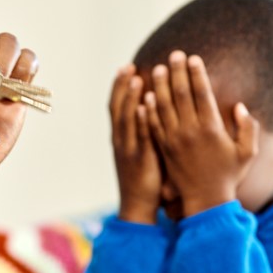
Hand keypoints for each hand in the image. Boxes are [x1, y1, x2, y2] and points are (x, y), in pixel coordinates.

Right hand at [110, 65, 161, 223]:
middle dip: (122, 86)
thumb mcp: (141, 153)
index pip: (117, 107)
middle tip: (128, 65)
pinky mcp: (141, 160)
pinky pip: (141, 136)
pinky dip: (142, 120)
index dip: (120, 87)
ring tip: (136, 79)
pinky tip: (147, 106)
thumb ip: (145, 132)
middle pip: (118, 107)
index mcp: (121, 138)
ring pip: (127, 119)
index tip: (126, 67)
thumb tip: (154, 112)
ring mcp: (129, 150)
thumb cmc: (144, 180)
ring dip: (131, 98)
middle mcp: (121, 141)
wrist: (137, 207)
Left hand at [144, 51, 258, 217]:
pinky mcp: (164, 148)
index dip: (197, 74)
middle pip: (181, 95)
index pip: (202, 95)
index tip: (193, 58)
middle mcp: (190, 132)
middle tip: (174, 54)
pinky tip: (146, 96)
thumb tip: (240, 106)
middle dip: (177, 72)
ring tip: (158, 68)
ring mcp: (174, 140)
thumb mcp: (247, 153)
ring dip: (160, 86)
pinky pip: (154, 125)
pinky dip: (149, 110)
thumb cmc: (229, 176)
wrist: (205, 200)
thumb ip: (248, 128)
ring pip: (163, 107)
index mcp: (212, 130)